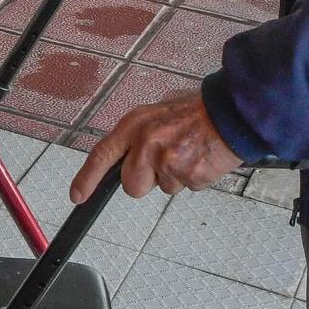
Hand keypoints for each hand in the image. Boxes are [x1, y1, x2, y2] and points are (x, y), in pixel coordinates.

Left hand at [70, 92, 242, 202]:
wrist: (230, 112)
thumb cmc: (195, 113)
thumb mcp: (156, 115)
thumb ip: (137, 138)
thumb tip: (124, 161)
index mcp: (135, 125)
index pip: (102, 154)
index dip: (88, 177)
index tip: (77, 195)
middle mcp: (147, 142)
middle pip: (132, 185)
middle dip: (146, 181)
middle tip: (165, 161)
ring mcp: (168, 160)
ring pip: (162, 188)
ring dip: (174, 177)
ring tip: (188, 152)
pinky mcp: (189, 175)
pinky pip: (185, 188)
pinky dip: (194, 178)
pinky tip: (200, 158)